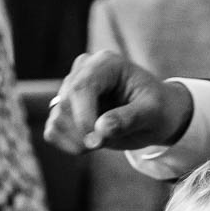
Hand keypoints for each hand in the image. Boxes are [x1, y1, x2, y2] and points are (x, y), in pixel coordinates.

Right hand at [44, 50, 193, 153]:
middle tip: (104, 145)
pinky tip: (86, 146)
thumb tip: (101, 129)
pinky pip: (52, 131)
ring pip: (57, 118)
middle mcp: (83, 70)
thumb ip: (129, 119)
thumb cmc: (157, 109)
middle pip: (66, 104)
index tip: (97, 142)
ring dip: (76, 140)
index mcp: (106, 63)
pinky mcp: (65, 109)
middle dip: (82, 132)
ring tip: (101, 143)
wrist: (154, 115)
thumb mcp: (152, 113)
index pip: (80, 87)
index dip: (83, 117)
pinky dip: (66, 144)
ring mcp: (70, 88)